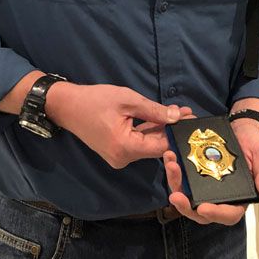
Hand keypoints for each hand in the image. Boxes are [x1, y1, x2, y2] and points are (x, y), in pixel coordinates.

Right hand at [45, 83, 189, 168]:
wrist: (66, 106)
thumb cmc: (95, 100)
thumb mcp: (127, 100)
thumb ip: (154, 111)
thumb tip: (177, 116)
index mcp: (125, 148)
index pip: (160, 146)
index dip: (177, 134)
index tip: (192, 122)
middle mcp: (123, 158)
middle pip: (155, 146)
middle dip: (171, 129)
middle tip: (188, 114)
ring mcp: (119, 157)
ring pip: (147, 144)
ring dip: (161, 129)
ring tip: (180, 113)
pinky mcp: (116, 151)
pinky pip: (137, 143)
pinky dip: (149, 131)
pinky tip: (162, 118)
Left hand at [162, 117, 258, 224]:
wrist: (243, 128)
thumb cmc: (255, 145)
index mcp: (239, 198)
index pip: (228, 214)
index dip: (216, 214)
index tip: (203, 208)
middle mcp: (219, 197)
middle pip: (201, 212)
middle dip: (186, 206)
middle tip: (175, 197)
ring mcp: (205, 187)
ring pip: (187, 196)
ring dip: (175, 184)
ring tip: (171, 166)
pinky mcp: (194, 175)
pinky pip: (182, 179)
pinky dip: (174, 171)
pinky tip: (170, 157)